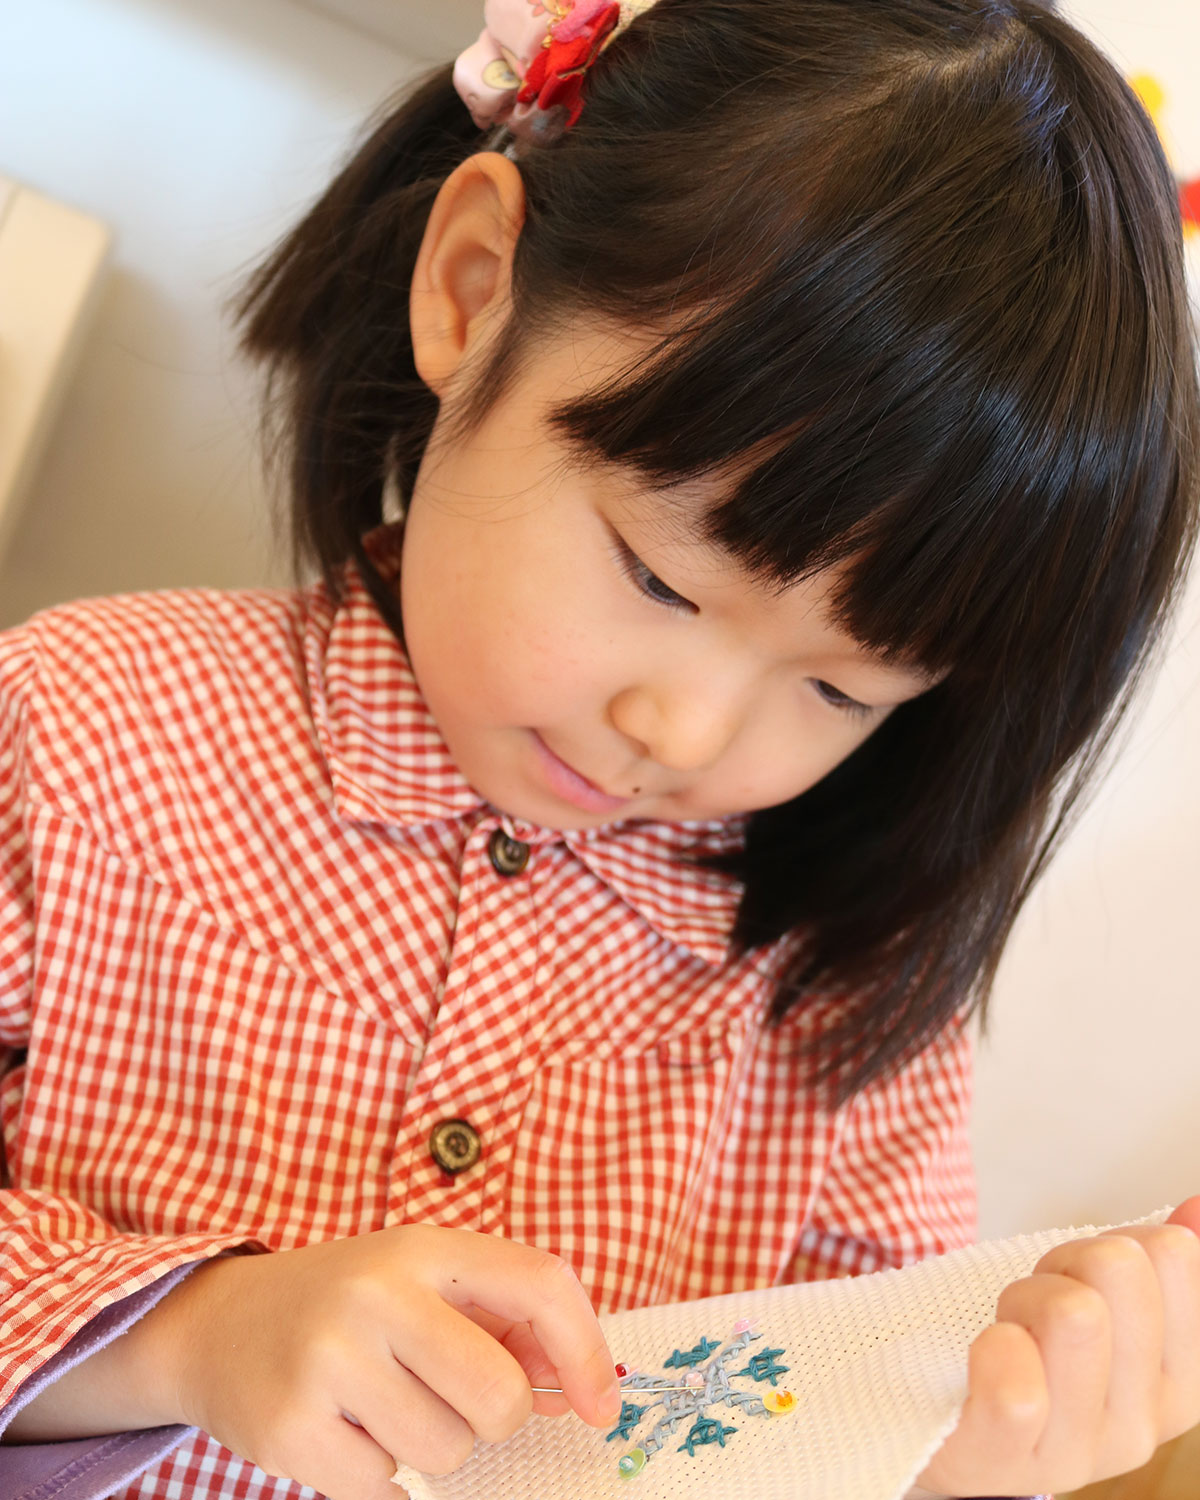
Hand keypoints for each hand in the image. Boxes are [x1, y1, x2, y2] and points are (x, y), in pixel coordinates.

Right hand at [152, 1227, 620, 1499]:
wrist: (218, 1323)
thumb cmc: (350, 1305)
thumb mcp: (423, 1282)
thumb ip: (504, 1320)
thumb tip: (579, 1384)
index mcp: (423, 1247)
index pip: (538, 1284)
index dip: (585, 1351)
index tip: (601, 1407)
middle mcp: (377, 1291)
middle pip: (498, 1395)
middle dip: (495, 1419)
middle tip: (454, 1402)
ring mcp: (329, 1359)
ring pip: (446, 1452)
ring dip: (431, 1447)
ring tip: (385, 1407)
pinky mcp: (290, 1428)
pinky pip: (386, 1490)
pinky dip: (381, 1479)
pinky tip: (348, 1434)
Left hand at [917, 1197, 1199, 1496]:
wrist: (949, 1434)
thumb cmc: (1034, 1361)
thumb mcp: (1103, 1312)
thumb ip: (1157, 1270)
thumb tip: (1195, 1208)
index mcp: (1178, 1384)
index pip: (1174, 1254)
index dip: (1114, 1242)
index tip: (1084, 1280)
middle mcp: (1140, 1429)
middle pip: (1119, 1267)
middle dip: (1064, 1264)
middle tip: (1036, 1305)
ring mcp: (1074, 1456)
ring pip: (1073, 1313)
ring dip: (1022, 1297)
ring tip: (1011, 1329)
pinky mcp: (1003, 1462)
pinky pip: (1018, 1392)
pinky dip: (995, 1349)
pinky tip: (990, 1356)